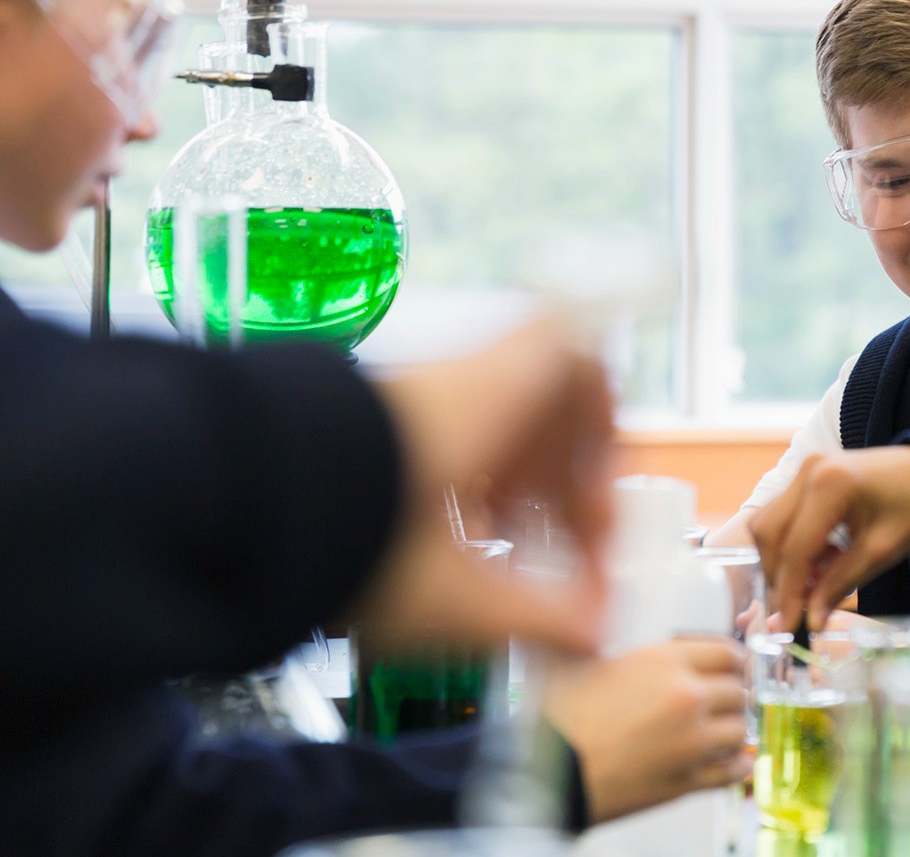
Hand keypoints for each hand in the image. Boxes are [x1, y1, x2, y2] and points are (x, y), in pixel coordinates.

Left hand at [352, 317, 617, 656]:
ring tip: (499, 549)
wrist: (214, 508)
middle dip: (561, 476)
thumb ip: (536, 618)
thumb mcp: (452, 599)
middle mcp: (449, 383)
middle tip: (563, 538)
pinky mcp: (356, 424)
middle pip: (537, 402)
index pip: (577, 364)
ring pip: (484, 420)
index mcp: (490, 400)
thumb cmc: (338, 538)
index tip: (598, 495)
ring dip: (510, 482)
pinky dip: (459, 482)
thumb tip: (589, 634)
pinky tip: (441, 543)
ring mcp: (399, 398)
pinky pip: (435, 435)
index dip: (605, 429)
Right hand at [543, 638, 751, 822]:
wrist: (547, 774)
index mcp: (664, 661)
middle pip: (738, 689)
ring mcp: (691, 740)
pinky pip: (732, 771)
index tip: (729, 667)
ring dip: (732, 730)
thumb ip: (611, 645)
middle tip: (720, 702)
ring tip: (719, 733)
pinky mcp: (687, 780)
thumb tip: (609, 631)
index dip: (731, 660)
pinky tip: (729, 762)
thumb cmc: (557, 721)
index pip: (726, 651)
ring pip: (740, 729)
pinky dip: (735, 766)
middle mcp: (686, 696)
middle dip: (731, 695)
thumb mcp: (583, 661)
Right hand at [750, 447, 909, 633]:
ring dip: (781, 561)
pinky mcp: (807, 476)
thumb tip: (811, 621)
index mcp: (830, 484)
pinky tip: (820, 561)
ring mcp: (805, 469)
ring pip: (769, 525)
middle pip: (769, 534)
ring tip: (813, 584)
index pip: (795, 548)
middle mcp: (809, 470)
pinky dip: (790, 544)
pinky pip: (781, 515)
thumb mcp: (882, 551)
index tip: (787, 628)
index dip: (788, 593)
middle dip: (778, 578)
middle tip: (795, 611)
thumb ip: (840, 584)